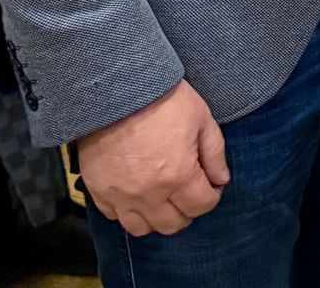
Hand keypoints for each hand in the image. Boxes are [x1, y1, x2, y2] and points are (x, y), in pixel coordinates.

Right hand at [78, 79, 227, 237]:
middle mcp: (148, 194)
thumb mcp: (202, 119)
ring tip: (164, 198)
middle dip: (187, 211)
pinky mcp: (98, 191)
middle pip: (173, 224)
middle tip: (189, 192)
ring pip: (142, 228)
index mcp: (178, 176)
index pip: (202, 206)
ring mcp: (120, 195)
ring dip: (157, 218)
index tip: (212, 184)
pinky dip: (128, 211)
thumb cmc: (163, 101)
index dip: (212, 195)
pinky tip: (138, 193)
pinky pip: (115, 217)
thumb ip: (215, 154)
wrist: (117, 90)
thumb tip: (221, 179)